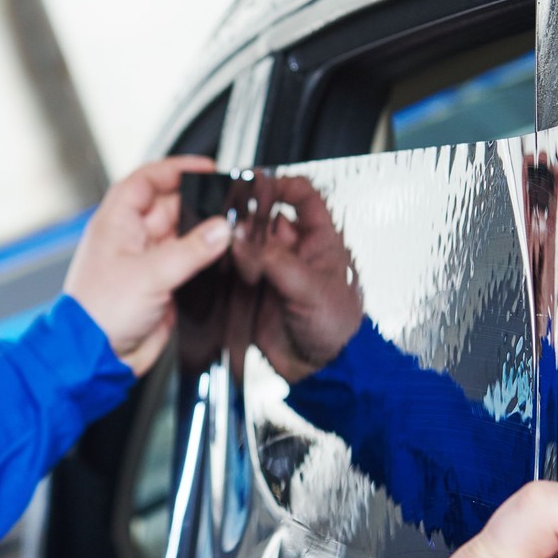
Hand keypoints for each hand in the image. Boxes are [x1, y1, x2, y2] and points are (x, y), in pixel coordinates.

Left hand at [64, 156, 232, 375]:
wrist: (97, 358)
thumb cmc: (100, 313)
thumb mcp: (150, 274)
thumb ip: (191, 250)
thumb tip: (221, 229)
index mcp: (117, 223)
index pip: (147, 181)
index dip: (176, 169)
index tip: (207, 168)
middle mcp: (132, 238)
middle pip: (172, 206)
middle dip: (200, 203)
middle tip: (229, 204)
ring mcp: (148, 262)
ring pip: (184, 235)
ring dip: (206, 233)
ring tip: (232, 230)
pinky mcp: (163, 286)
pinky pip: (190, 263)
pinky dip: (207, 260)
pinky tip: (224, 259)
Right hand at [236, 175, 363, 381]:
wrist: (324, 372)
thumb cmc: (339, 330)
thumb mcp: (312, 288)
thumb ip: (275, 260)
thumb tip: (243, 239)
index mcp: (321, 242)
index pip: (304, 197)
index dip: (282, 185)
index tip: (258, 185)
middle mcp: (296, 253)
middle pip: (266, 218)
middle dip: (247, 217)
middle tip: (230, 221)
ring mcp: (275, 273)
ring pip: (248, 244)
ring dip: (235, 244)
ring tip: (223, 246)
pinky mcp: (256, 295)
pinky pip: (236, 273)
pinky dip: (224, 269)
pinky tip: (217, 269)